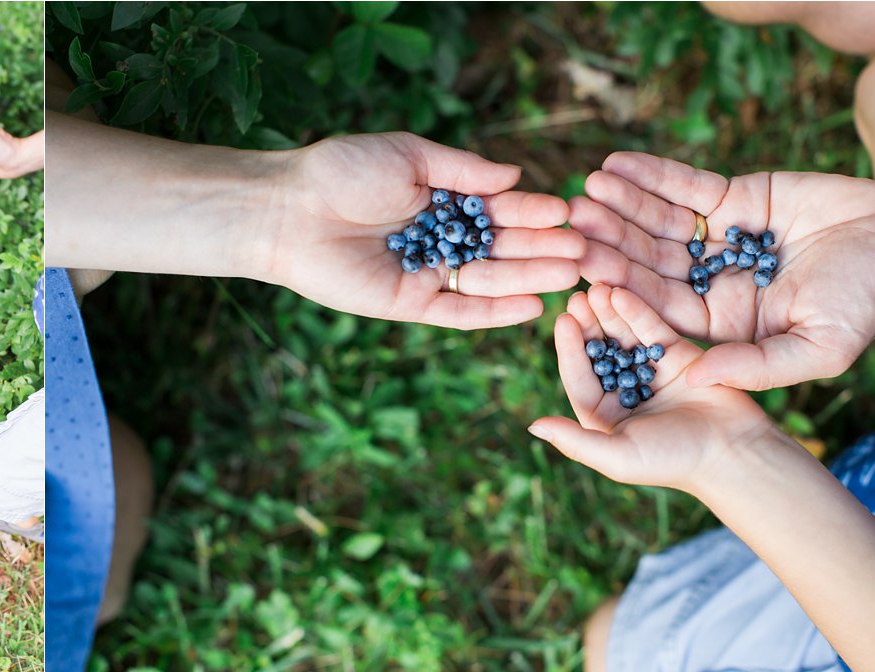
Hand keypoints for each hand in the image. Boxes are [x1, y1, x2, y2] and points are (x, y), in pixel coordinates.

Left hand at [264, 133, 584, 329]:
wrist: (290, 210)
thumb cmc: (344, 172)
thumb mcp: (410, 156)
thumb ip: (464, 170)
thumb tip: (515, 176)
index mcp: (442, 199)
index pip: (499, 209)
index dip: (533, 212)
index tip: (568, 212)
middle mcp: (440, 239)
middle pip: (502, 248)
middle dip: (543, 249)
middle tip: (583, 251)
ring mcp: (428, 274)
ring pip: (489, 280)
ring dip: (530, 278)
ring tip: (569, 274)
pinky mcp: (410, 304)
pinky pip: (460, 312)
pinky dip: (496, 311)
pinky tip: (532, 305)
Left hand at [528, 285, 782, 492]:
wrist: (733, 453)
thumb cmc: (673, 461)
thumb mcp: (618, 456)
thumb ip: (575, 442)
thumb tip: (532, 425)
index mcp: (604, 415)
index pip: (580, 376)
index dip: (570, 349)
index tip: (563, 320)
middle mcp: (623, 391)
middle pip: (598, 351)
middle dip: (588, 325)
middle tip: (576, 296)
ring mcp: (651, 371)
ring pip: (623, 336)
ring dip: (609, 313)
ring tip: (597, 287)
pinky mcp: (678, 356)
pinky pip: (652, 329)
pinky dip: (637, 311)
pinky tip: (622, 292)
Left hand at [571, 152, 874, 389]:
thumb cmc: (867, 302)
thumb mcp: (820, 348)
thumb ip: (758, 365)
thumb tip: (698, 381)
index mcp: (721, 324)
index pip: (662, 308)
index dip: (626, 289)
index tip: (590, 274)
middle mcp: (711, 283)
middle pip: (650, 263)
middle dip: (612, 243)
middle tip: (573, 224)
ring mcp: (718, 239)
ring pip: (658, 223)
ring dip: (623, 205)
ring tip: (588, 187)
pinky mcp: (732, 198)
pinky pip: (684, 187)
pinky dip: (652, 174)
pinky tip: (617, 163)